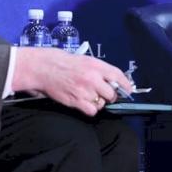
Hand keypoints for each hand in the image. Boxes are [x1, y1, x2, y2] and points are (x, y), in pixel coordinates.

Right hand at [12, 48, 132, 115]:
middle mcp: (93, 78)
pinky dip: (90, 109)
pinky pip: (92, 111)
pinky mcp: (76, 101)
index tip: (128, 90)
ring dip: (98, 102)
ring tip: (88, 95)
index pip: (118, 76)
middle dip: (109, 95)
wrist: (43, 68)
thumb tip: (112, 80)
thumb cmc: (61, 62)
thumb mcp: (84, 60)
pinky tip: (83, 102)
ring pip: (102, 103)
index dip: (125, 85)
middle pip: (112, 94)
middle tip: (102, 93)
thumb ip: (99, 70)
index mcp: (96, 65)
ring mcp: (85, 90)